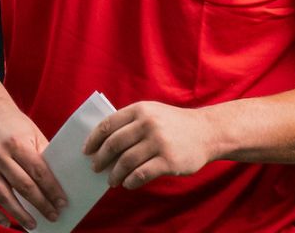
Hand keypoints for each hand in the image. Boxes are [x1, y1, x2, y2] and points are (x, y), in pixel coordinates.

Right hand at [0, 103, 67, 229]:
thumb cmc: (13, 125)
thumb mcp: (33, 134)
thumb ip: (43, 156)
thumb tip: (58, 183)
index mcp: (16, 143)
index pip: (38, 172)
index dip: (51, 190)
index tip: (62, 203)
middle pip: (22, 186)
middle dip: (40, 204)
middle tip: (53, 216)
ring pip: (2, 196)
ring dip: (19, 214)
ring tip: (32, 224)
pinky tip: (7, 222)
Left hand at [82, 101, 214, 189]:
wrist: (207, 132)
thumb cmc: (173, 124)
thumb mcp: (152, 113)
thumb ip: (130, 123)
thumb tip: (102, 143)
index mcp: (140, 110)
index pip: (108, 124)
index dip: (94, 139)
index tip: (87, 150)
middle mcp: (148, 124)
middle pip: (114, 144)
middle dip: (101, 159)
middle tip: (96, 168)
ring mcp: (159, 142)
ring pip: (126, 161)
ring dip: (115, 174)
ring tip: (111, 180)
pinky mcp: (168, 160)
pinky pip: (141, 174)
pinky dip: (131, 181)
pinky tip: (128, 183)